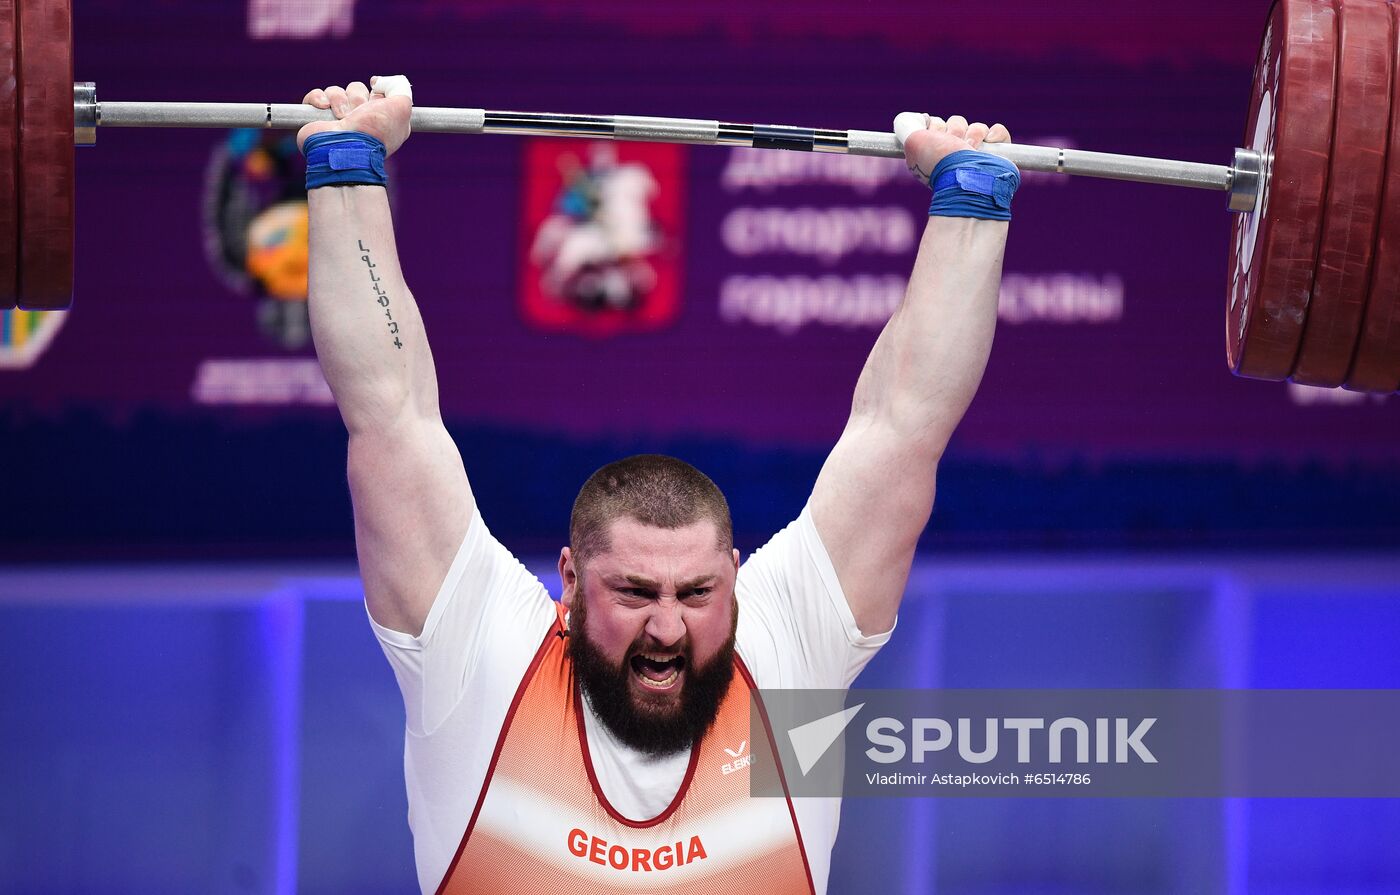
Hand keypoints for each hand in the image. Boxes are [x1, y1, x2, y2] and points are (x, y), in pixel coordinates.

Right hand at [297, 76, 412, 155]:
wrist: (345, 148)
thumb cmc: (375, 131)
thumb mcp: (401, 108)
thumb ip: (400, 89)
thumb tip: (379, 82)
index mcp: (381, 121)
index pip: (377, 95)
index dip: (377, 92)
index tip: (376, 93)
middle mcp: (360, 122)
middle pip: (356, 90)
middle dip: (357, 97)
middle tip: (359, 112)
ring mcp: (338, 123)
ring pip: (336, 92)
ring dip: (339, 99)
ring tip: (342, 116)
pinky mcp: (318, 121)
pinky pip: (316, 97)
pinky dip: (318, 98)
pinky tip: (324, 107)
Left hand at [893, 113, 1011, 184]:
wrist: (968, 179)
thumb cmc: (941, 161)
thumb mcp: (912, 141)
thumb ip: (907, 126)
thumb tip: (917, 119)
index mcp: (934, 154)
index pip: (936, 126)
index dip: (935, 127)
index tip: (932, 134)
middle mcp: (954, 155)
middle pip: (956, 124)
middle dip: (954, 130)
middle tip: (953, 144)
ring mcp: (977, 156)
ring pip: (977, 127)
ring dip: (974, 134)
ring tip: (971, 149)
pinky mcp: (997, 155)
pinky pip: (998, 132)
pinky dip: (995, 134)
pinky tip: (988, 142)